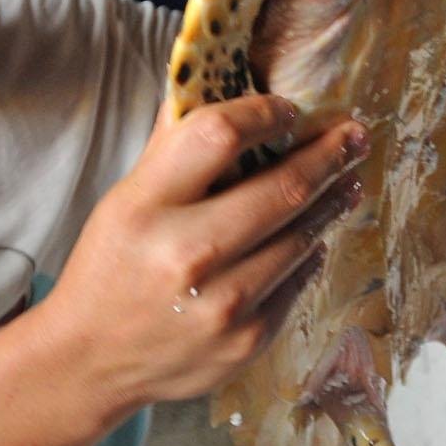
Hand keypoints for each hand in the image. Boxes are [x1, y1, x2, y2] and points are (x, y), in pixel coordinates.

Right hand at [43, 94, 365, 414]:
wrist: (91, 360)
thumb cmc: (109, 268)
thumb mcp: (125, 199)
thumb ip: (172, 147)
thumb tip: (214, 85)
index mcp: (147, 207)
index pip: (219, 134)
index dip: (264, 113)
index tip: (289, 109)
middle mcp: (187, 254)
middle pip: (282, 188)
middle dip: (329, 154)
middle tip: (354, 135)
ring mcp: (223, 304)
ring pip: (301, 237)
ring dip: (331, 202)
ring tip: (347, 181)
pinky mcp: (246, 340)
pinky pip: (296, 281)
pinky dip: (308, 253)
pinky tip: (312, 237)